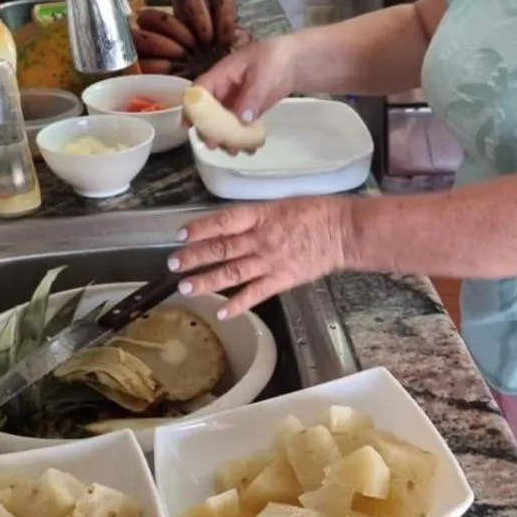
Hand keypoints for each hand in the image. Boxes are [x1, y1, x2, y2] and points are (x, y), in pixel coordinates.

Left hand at [169, 197, 348, 315]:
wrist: (344, 232)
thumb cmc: (318, 212)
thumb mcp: (282, 203)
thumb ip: (257, 216)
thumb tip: (231, 224)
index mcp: (261, 215)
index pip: (223, 221)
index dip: (200, 228)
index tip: (180, 234)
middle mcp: (261, 238)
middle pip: (221, 248)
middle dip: (194, 257)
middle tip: (173, 264)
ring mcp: (270, 261)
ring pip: (232, 272)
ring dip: (207, 280)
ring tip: (185, 287)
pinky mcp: (282, 279)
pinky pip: (256, 293)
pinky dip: (238, 304)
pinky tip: (221, 312)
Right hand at [194, 36, 295, 151]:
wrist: (294, 63)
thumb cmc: (274, 60)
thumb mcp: (263, 75)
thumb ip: (252, 96)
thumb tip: (242, 119)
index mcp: (222, 74)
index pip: (200, 90)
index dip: (191, 107)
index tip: (189, 125)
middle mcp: (224, 90)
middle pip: (208, 111)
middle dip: (207, 129)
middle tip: (214, 144)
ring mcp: (235, 101)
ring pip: (223, 122)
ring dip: (225, 138)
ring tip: (234, 151)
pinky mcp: (247, 111)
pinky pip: (240, 127)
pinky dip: (243, 139)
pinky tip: (250, 148)